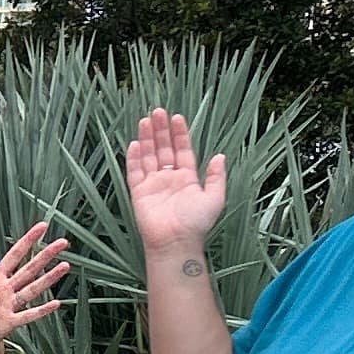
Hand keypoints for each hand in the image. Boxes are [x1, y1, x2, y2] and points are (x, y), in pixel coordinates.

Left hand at [0, 221, 71, 352]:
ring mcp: (10, 305)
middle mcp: (7, 289)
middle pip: (30, 269)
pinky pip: (28, 315)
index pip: (16, 254)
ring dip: (49, 278)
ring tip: (65, 266)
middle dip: (46, 256)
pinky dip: (41, 310)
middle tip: (63, 242)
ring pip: (33, 289)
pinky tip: (56, 303)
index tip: (43, 226)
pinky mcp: (10, 322)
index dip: (28, 240)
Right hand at [124, 109, 227, 258]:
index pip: (182, 151)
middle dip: (161, 130)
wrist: (176, 241)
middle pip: (164, 149)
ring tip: (145, 120)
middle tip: (158, 112)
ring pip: (148, 156)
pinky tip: (135, 142)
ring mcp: (153, 185)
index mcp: (187, 179)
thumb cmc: (196, 223)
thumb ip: (216, 177)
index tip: (177, 118)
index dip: (180, 134)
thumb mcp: (214, 198)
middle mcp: (169, 179)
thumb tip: (220, 156)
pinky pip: (134, 171)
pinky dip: (134, 157)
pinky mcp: (139, 192)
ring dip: (147, 138)